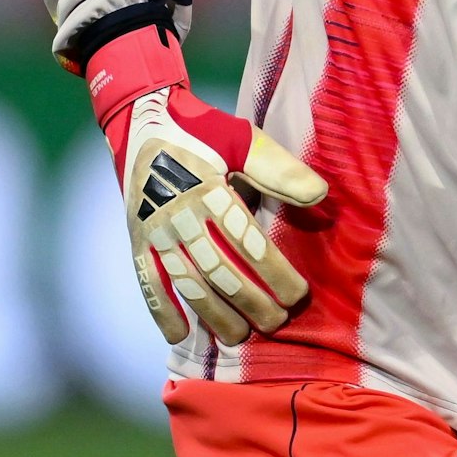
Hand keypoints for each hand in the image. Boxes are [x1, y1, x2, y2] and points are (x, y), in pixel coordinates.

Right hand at [85, 21, 326, 345]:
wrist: (141, 119)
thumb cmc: (201, 130)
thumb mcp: (241, 137)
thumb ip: (278, 168)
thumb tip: (320, 195)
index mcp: (208, 191)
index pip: (248, 243)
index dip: (275, 273)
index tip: (298, 294)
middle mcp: (178, 216)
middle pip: (220, 271)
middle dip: (252, 302)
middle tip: (278, 323)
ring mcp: (154, 231)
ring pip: (187, 283)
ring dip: (213, 315)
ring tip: (239, 336)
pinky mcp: (135, 239)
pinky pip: (147, 280)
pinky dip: (161, 310)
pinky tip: (179, 335)